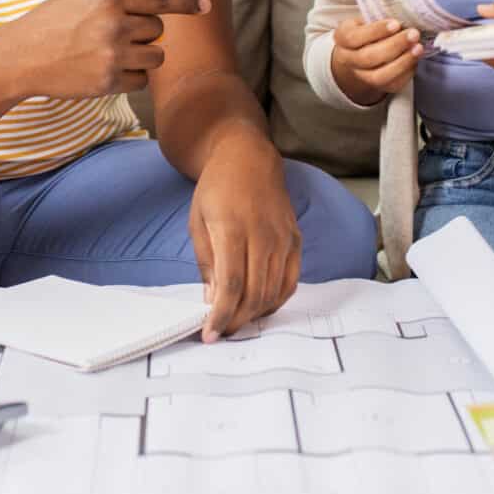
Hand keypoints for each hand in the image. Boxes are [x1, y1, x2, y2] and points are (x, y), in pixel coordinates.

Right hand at [0, 0, 209, 99]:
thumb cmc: (47, 24)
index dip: (186, 3)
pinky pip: (141, 81)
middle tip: (123, 36)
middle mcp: (114, 26)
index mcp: (108, 0)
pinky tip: (110, 71)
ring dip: (144, 56)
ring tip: (117, 54)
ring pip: (155, 57)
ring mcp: (112, 56)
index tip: (205, 6)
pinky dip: (132, 77)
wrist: (20, 58)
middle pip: (158, 31)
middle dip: (146, 33)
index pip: (158, 0)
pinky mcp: (108, 82)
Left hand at [188, 159, 300, 341]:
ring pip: (273, 290)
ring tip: (237, 321)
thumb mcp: (198, 222)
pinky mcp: (296, 240)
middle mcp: (263, 234)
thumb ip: (206, 262)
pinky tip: (260, 307)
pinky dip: (276, 300)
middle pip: (255, 293)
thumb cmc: (216, 189)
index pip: (231, 284)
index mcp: (232, 228)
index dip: (221, 315)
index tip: (210, 334)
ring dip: (254, 314)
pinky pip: (290, 280)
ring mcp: (283, 238)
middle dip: (236, 320)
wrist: (248, 159)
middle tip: (221, 332)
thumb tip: (213, 300)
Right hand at [329, 17, 423, 105]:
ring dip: (402, 62)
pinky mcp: (378, 87)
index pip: (354, 37)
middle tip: (413, 34)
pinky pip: (393, 84)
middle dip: (394, 46)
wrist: (364, 50)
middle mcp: (348, 59)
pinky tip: (416, 58)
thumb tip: (405, 14)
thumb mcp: (369, 18)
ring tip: (418, 47)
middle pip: (368, 58)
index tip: (396, 23)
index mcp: (342, 37)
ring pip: (379, 76)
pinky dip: (407, 71)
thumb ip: (381, 16)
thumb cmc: (371, 29)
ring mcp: (362, 76)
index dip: (376, 31)